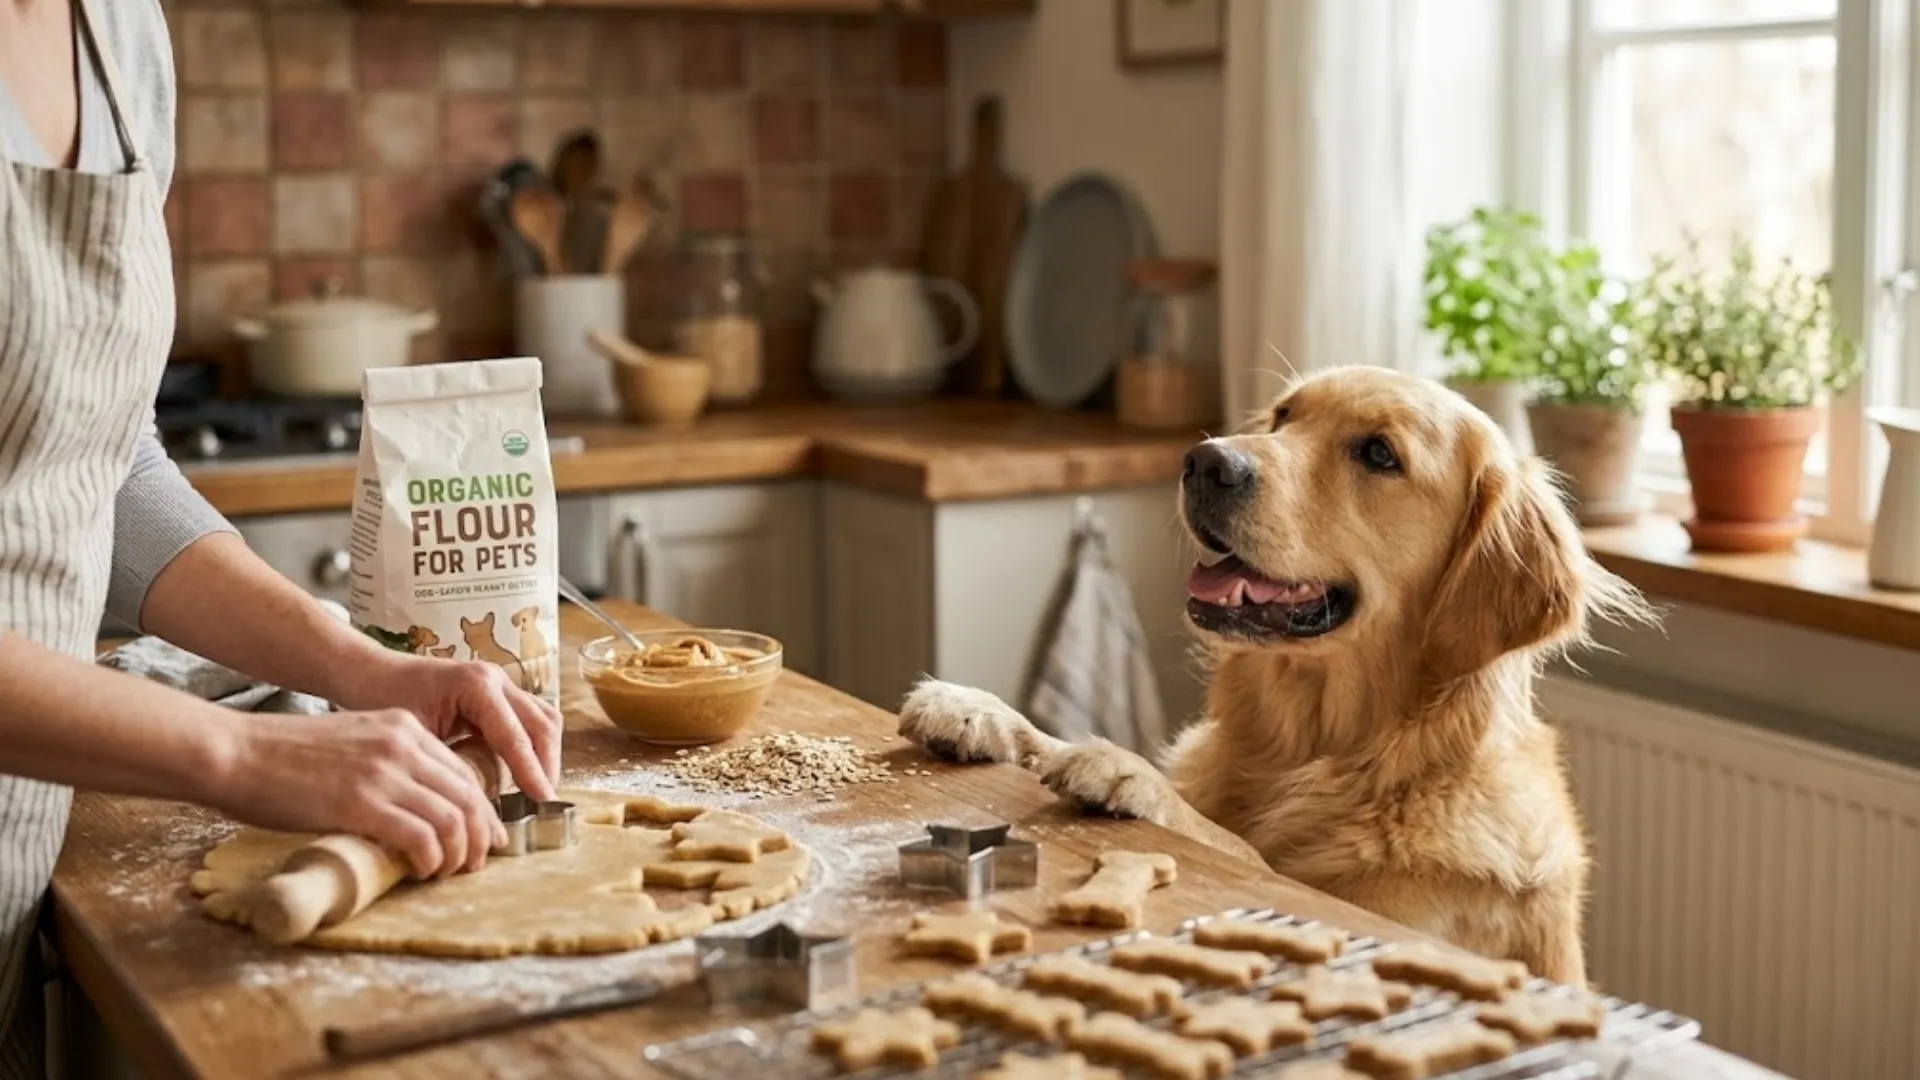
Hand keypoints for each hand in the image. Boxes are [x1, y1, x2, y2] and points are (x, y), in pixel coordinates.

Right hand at [207, 709, 507, 878]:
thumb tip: (409, 805)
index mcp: (403, 727)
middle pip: (469, 794)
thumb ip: (384, 764)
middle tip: (476, 863)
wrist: (235, 751)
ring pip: (454, 818)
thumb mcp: (350, 743)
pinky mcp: (363, 803)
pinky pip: (422, 837)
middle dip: (480, 834)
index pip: (464, 770)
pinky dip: (431, 859)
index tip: (486, 836)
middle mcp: (403, 745)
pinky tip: (422, 871)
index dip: (482, 809)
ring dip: (459, 852)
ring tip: (448, 873)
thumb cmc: (280, 756)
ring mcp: (385, 772)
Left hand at [336, 655, 562, 801]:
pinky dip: (533, 745)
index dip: (532, 772)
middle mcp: (495, 679)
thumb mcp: (414, 738)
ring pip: (544, 718)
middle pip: (543, 724)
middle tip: (543, 801)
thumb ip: (449, 766)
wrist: (368, 672)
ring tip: (537, 789)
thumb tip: (476, 806)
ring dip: (545, 754)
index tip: (543, 802)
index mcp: (476, 686)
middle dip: (547, 764)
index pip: (516, 737)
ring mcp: (499, 682)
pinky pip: (529, 718)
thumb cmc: (382, 702)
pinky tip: (522, 772)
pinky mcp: (497, 692)